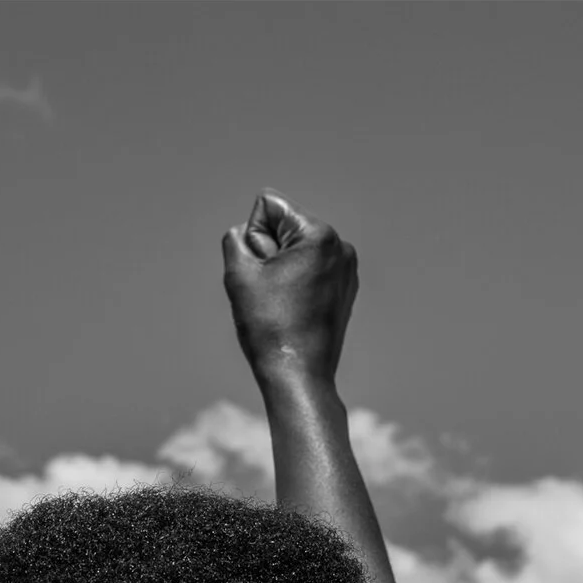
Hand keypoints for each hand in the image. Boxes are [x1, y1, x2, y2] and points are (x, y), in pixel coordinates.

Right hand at [222, 190, 358, 387]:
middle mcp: (340, 246)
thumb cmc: (269, 327)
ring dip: (281, 270)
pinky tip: (294, 312)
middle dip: (269, 253)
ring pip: (296, 252)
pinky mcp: (346, 290)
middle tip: (271, 293)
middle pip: (285, 228)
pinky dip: (296, 285)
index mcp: (319, 235)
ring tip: (283, 304)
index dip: (254, 238)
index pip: (269, 207)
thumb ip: (236, 239)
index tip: (263, 273)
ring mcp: (347, 269)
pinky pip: (310, 272)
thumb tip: (247, 232)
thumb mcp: (239, 275)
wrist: (298, 376)